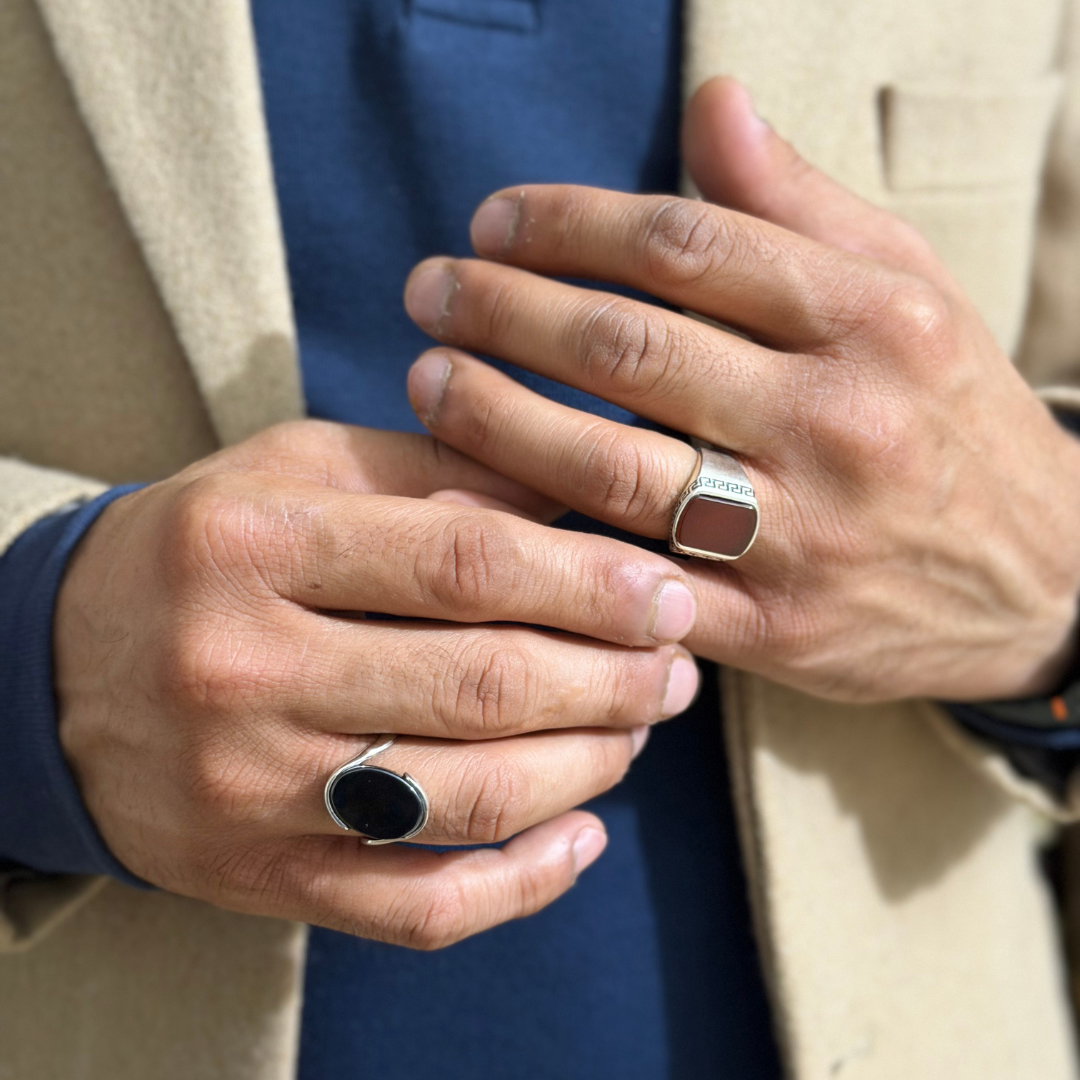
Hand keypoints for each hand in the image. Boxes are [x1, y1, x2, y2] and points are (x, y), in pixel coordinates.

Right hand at [55, 421, 698, 947]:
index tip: (670, 593)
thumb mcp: (298, 472)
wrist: (63, 666)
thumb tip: (578, 499)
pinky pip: (416, 907)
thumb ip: (434, 470)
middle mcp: (243, 670)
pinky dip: (521, 884)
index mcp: (255, 545)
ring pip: (466, 800)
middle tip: (679, 666)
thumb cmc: (211, 550)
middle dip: (612, 679)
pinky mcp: (258, 876)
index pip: (465, 564)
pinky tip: (583, 837)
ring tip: (642, 729)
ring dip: (588, 768)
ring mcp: (247, 790)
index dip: (591, 582)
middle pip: (481, 686)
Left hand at [402, 77, 1079, 704]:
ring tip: (428, 382)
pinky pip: (635, 581)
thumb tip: (711, 105)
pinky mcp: (775, 628)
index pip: (687, 245)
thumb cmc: (951, 416)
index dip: (568, 225)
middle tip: (429, 293)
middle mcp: (839, 421)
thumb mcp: (909, 290)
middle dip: (505, 312)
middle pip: (631, 352)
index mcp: (873, 319)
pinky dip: (544, 543)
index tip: (494, 222)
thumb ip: (802, 203)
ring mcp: (805, 535)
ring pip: (615, 469)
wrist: (1042, 577)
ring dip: (497, 420)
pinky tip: (471, 502)